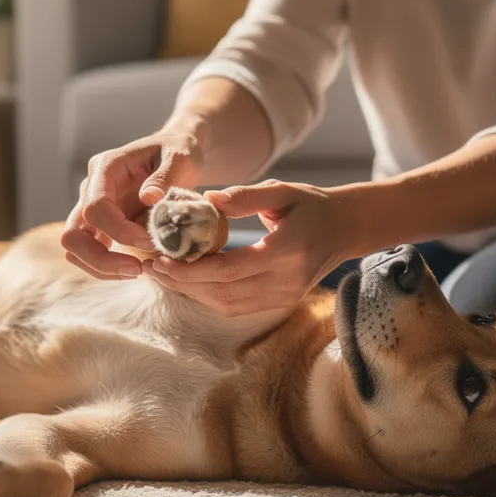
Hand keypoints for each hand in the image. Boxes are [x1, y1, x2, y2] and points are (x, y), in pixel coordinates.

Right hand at [62, 130, 202, 279]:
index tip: (151, 241)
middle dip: (102, 258)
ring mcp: (91, 208)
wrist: (175, 155)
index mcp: (106, 168)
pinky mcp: (100, 225)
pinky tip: (139, 267)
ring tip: (139, 271)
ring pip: (75, 249)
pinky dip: (109, 268)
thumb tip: (148, 198)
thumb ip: (166, 176)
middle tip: (138, 269)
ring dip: (103, 267)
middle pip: (73, 234)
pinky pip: (91, 253)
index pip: (95, 207)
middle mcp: (91, 189)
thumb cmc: (177, 152)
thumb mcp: (181, 157)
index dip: (120, 231)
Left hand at [142, 180, 350, 315]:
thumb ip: (246, 196)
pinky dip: (208, 297)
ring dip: (190, 292)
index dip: (190, 269)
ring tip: (161, 275)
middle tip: (149, 267)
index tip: (160, 258)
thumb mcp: (283, 190)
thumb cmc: (311, 204)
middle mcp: (286, 281)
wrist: (346, 228)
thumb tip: (207, 200)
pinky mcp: (281, 303)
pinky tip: (188, 282)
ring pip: (226, 304)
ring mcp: (284, 296)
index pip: (228, 270)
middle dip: (181, 283)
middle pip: (222, 292)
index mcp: (286, 251)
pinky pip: (236, 306)